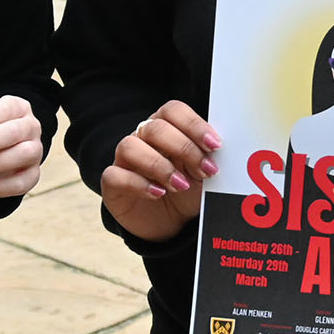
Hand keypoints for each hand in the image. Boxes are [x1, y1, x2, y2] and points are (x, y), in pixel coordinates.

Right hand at [100, 100, 219, 241]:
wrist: (170, 223)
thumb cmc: (187, 190)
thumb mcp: (203, 175)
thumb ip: (209, 159)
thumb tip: (221, 151)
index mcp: (166, 127)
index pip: (173, 110)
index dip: (194, 124)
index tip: (215, 145)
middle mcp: (142, 137)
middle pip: (155, 127)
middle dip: (184, 148)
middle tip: (205, 170)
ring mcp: (124, 159)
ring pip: (130, 146)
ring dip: (159, 165)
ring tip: (181, 185)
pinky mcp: (112, 182)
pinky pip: (115, 175)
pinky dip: (138, 184)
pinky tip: (158, 193)